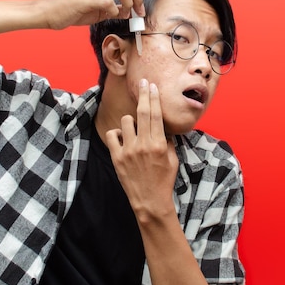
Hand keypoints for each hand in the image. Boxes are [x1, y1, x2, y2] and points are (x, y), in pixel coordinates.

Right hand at [42, 0, 144, 29]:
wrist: (49, 13)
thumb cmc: (70, 11)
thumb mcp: (95, 9)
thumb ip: (111, 7)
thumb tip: (127, 11)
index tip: (139, 9)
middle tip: (138, 12)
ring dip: (128, 2)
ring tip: (126, 14)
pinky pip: (108, 0)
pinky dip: (114, 9)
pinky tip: (110, 15)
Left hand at [106, 79, 178, 221]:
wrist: (150, 201)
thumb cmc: (163, 180)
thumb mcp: (172, 160)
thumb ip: (168, 141)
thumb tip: (163, 127)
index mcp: (159, 144)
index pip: (156, 115)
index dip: (154, 98)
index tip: (153, 86)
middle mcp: (143, 144)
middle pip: (142, 112)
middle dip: (143, 94)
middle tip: (143, 83)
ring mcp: (128, 150)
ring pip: (126, 121)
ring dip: (130, 121)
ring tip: (134, 129)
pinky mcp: (117, 157)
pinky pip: (112, 135)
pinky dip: (117, 134)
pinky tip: (122, 139)